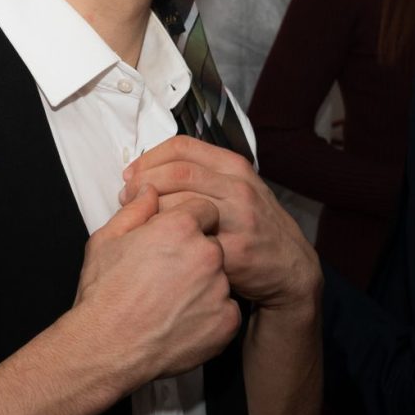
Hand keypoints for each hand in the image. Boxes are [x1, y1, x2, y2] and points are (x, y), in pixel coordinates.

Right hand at [71, 189, 240, 385]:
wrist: (107, 347)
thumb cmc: (104, 294)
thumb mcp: (107, 240)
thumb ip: (136, 209)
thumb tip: (150, 190)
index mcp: (180, 227)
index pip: (203, 209)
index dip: (188, 222)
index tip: (175, 238)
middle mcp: (206, 254)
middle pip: (212, 244)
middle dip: (195, 254)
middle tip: (166, 274)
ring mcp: (220, 289)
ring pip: (219, 278)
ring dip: (202, 285)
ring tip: (169, 301)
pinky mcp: (227, 321)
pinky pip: (225, 310)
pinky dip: (209, 315)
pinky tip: (181, 320)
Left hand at [123, 136, 320, 312]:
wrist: (289, 267)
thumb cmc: (254, 226)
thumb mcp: (238, 189)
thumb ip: (204, 175)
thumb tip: (150, 172)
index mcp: (234, 166)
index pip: (183, 147)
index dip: (149, 158)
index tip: (131, 173)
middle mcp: (238, 187)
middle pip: (177, 172)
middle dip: (143, 182)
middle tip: (125, 197)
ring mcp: (239, 218)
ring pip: (180, 203)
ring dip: (149, 210)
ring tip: (136, 220)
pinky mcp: (235, 250)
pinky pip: (191, 240)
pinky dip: (167, 240)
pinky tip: (156, 245)